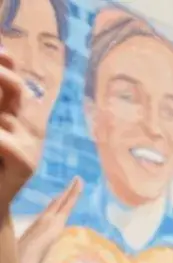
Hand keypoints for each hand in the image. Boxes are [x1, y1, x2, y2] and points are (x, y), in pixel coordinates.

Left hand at [0, 56, 39, 214]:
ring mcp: (33, 146)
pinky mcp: (28, 164)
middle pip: (18, 90)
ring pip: (5, 117)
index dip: (5, 64)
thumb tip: (3, 60)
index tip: (1, 54)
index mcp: (21, 115)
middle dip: (1, 79)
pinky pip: (4, 139)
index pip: (15, 80)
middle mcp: (32, 127)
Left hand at [18, 177, 81, 262]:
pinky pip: (48, 213)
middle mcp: (46, 221)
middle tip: (77, 179)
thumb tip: (72, 235)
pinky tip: (54, 210)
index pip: (66, 205)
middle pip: (59, 202)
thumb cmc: (34, 261)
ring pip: (52, 207)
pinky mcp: (34, 230)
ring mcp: (39, 224)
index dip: (74, 193)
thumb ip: (59, 237)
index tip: (79, 180)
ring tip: (68, 191)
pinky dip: (55, 207)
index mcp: (53, 225)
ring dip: (61, 198)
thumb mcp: (52, 249)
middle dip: (69, 191)